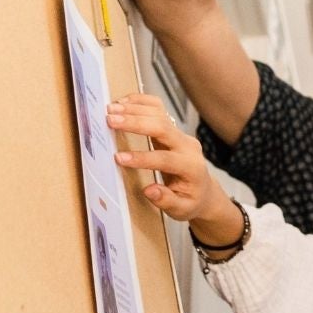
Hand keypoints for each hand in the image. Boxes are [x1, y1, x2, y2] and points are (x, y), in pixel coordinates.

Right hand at [109, 93, 224, 223]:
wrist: (203, 189)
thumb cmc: (190, 200)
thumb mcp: (181, 209)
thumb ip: (167, 201)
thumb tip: (150, 191)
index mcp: (191, 167)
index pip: (166, 159)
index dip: (142, 158)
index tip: (118, 158)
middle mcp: (188, 146)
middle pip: (162, 128)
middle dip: (135, 123)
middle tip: (110, 121)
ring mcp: (181, 134)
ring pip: (159, 114)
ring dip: (134, 109)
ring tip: (111, 110)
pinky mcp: (173, 127)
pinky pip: (158, 108)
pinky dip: (141, 102)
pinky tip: (123, 102)